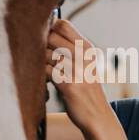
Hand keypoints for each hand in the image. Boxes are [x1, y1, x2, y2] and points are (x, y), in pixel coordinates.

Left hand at [46, 17, 109, 133]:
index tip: (47, 40)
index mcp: (87, 47)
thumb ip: (71, 47)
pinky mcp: (68, 85)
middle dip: (41, 46)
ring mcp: (76, 69)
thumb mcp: (85, 63)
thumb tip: (46, 31)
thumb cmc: (86, 87)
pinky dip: (42, 76)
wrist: (98, 115)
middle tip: (45, 59)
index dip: (49, 29)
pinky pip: (46, 71)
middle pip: (50, 36)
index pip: (62, 24)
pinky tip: (48, 82)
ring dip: (41, 62)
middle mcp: (83, 55)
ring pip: (45, 54)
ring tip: (47, 72)